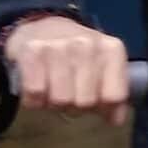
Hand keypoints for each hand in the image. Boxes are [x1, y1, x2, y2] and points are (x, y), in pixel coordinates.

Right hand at [3, 15, 129, 125]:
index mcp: (111, 50)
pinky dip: (34, 100)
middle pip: (85, 102)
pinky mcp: (32, 51)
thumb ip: (112, 94)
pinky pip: (35, 93)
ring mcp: (59, 46)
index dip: (102, 109)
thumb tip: (115, 121)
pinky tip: (38, 89)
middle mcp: (88, 45)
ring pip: (60, 100)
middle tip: (68, 96)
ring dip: (53, 104)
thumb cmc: (76, 54)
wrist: (41, 26)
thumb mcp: (102, 67)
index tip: (94, 105)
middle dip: (75, 107)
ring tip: (53, 92)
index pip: (114, 96)